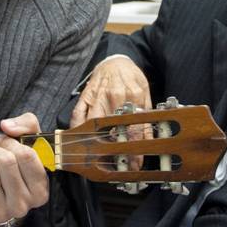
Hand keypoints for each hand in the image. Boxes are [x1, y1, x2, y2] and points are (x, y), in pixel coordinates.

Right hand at [70, 56, 152, 170]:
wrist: (114, 60)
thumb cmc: (130, 77)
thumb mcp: (145, 92)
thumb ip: (147, 114)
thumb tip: (150, 139)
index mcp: (133, 95)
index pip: (134, 128)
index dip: (135, 149)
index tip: (136, 164)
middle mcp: (114, 96)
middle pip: (114, 129)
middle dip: (117, 151)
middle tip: (120, 166)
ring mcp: (97, 96)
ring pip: (94, 124)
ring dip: (96, 143)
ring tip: (99, 159)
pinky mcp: (85, 96)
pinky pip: (77, 114)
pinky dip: (76, 128)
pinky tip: (78, 141)